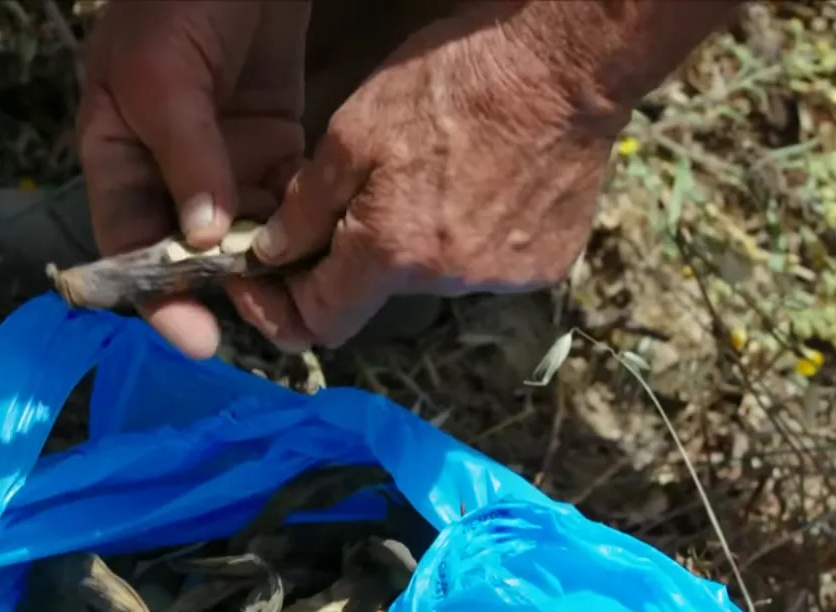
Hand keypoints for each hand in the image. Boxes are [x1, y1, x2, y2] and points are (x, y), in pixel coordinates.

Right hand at [77, 1, 309, 358]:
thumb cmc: (175, 0)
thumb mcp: (163, 75)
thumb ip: (185, 157)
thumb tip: (205, 240)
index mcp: (116, 157)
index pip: (129, 243)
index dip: (155, 296)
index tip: (195, 338)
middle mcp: (166, 172)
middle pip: (189, 252)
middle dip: (225, 292)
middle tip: (271, 324)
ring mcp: (221, 161)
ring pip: (242, 234)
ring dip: (271, 266)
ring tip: (308, 298)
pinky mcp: (270, 144)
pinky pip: (284, 200)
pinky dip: (301, 227)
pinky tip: (327, 250)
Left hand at [229, 5, 629, 350]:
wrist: (567, 65)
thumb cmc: (454, 82)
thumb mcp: (354, 131)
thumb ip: (307, 205)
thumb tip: (272, 253)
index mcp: (392, 253)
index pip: (320, 322)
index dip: (282, 308)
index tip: (268, 280)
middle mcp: (447, 282)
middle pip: (377, 291)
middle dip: (355, 255)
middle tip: (358, 196)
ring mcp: (501, 278)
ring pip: (432, 276)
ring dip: (416, 242)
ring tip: (430, 176)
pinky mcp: (543, 265)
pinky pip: (485, 264)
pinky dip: (468, 237)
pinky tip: (479, 184)